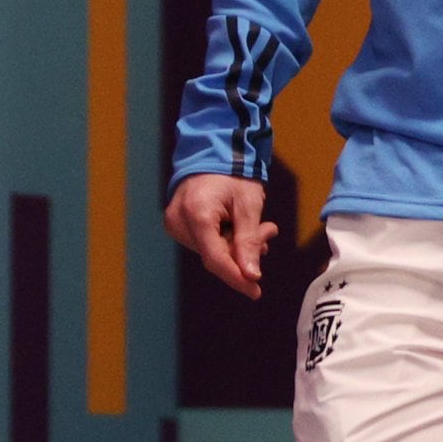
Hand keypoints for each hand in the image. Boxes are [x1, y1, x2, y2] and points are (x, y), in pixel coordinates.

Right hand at [165, 173, 275, 298]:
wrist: (213, 150)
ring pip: (210, 250)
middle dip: (244, 253)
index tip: (255, 291)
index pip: (216, 259)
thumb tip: (251, 276)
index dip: (237, 278)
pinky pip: (203, 241)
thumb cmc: (233, 173)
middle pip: (214, 255)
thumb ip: (249, 241)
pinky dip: (224, 239)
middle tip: (268, 233)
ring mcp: (174, 222)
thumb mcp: (249, 204)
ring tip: (258, 226)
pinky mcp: (175, 223)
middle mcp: (179, 221)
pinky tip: (238, 226)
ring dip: (237, 245)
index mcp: (197, 214)